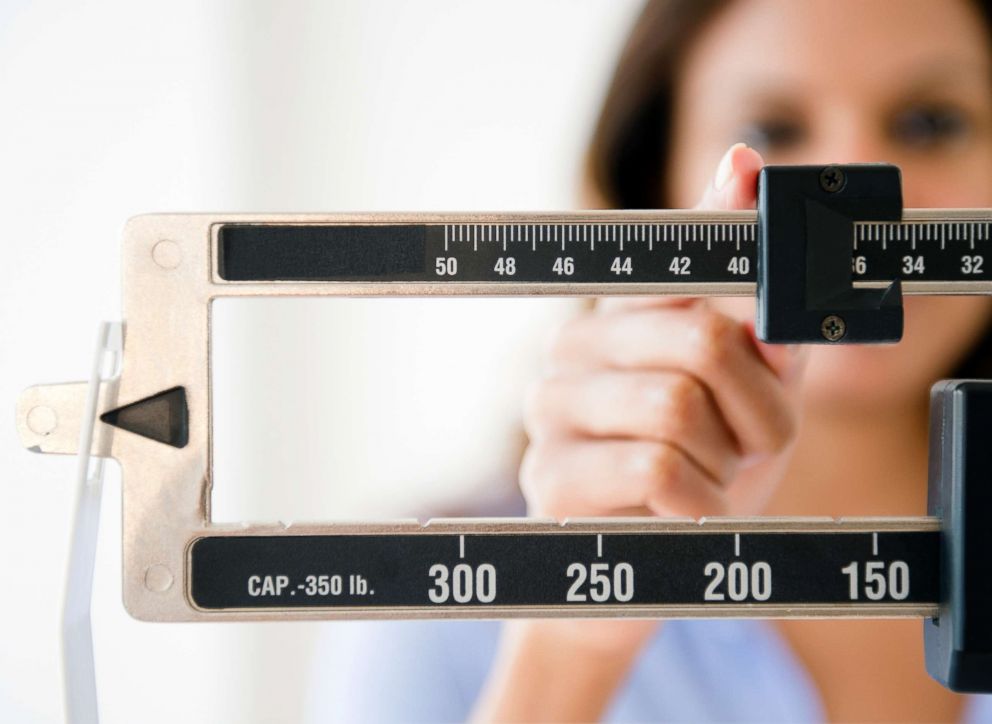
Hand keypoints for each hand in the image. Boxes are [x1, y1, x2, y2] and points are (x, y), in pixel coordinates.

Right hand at [518, 143, 806, 651]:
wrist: (649, 569)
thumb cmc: (705, 468)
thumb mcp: (750, 388)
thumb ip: (757, 300)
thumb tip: (748, 165)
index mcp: (621, 316)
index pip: (681, 257)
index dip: (739, 257)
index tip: (768, 238)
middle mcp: (574, 348)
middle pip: (700, 340)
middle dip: (755, 408)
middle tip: (748, 445)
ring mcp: (551, 411)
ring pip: (678, 408)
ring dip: (725, 462)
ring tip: (708, 480)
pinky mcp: (548, 476)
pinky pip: (656, 471)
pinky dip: (700, 501)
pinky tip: (683, 512)